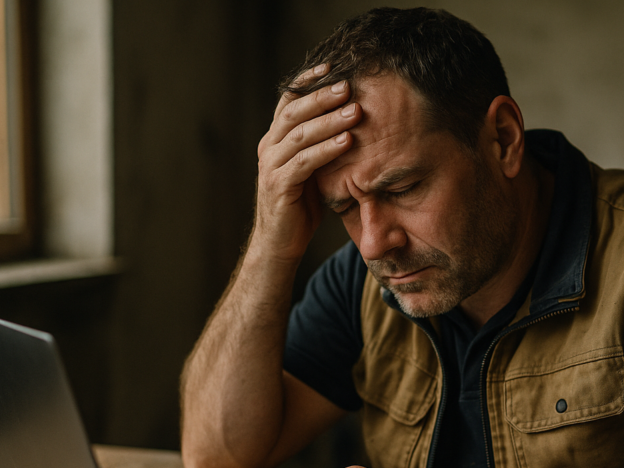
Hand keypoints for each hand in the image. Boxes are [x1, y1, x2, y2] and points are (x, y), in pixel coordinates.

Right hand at [252, 63, 361, 263]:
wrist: (279, 244)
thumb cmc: (300, 207)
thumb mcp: (311, 170)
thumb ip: (321, 146)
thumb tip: (352, 122)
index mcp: (275, 139)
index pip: (288, 100)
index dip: (308, 82)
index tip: (332, 66)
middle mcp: (268, 147)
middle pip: (293, 111)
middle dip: (322, 95)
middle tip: (349, 84)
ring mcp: (270, 166)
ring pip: (299, 134)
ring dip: (329, 120)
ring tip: (355, 110)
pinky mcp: (278, 186)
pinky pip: (304, 162)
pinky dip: (326, 150)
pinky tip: (348, 141)